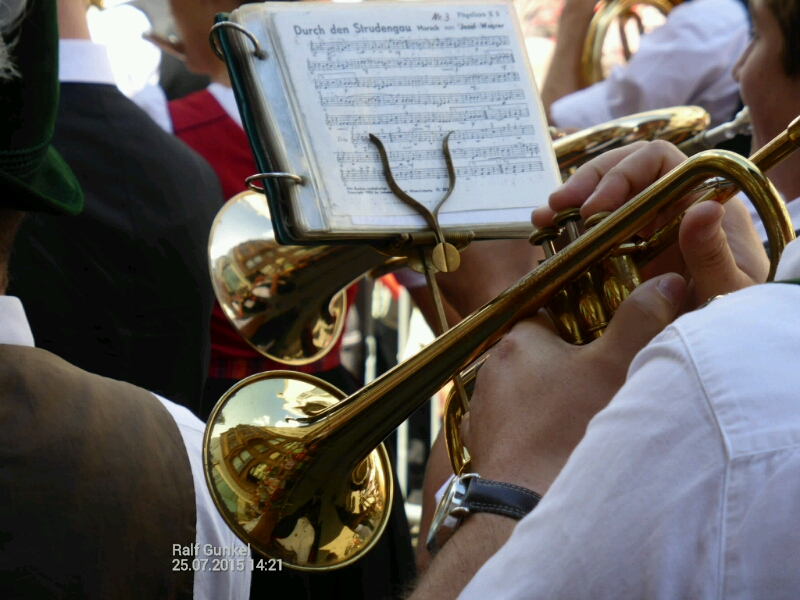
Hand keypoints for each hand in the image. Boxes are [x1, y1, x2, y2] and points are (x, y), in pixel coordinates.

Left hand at [460, 273, 686, 493]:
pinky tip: (558, 445)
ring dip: (550, 400)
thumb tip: (667, 282)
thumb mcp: (616, 367)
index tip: (607, 344)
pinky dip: (534, 431)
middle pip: (540, 354)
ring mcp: (484, 408)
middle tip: (602, 386)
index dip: (584, 328)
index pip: (553, 315)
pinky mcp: (482, 443)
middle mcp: (492, 369)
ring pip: (526, 392)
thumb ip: (640, 320)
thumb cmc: (567, 432)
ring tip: (582, 420)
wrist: (525, 504)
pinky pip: (514, 426)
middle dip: (570, 366)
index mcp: (520, 340)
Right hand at [533, 141, 768, 308]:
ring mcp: (646, 227)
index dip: (622, 174)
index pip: (658, 161)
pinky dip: (569, 225)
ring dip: (571, 200)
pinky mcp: (626, 249)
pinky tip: (546, 234)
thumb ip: (714, 254)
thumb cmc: (736, 319)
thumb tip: (704, 208)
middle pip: (624, 169)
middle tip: (557, 207)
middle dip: (587, 182)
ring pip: (605, 193)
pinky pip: (594, 224)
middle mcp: (671, 207)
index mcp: (700, 203)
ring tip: (543, 217)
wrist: (723, 346)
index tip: (594, 209)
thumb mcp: (728, 292)